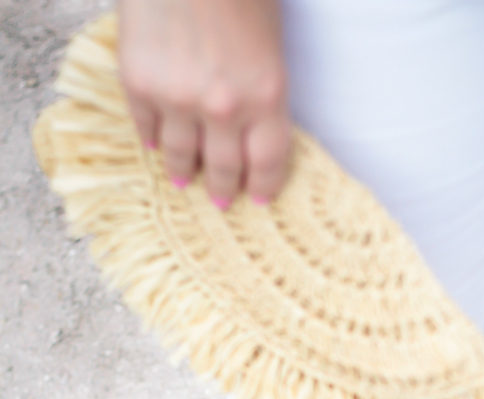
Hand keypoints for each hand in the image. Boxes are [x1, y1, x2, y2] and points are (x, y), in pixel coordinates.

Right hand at [118, 0, 289, 206]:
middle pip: (224, 169)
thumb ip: (261, 84)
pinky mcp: (139, 84)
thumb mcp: (268, 37)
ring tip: (183, 180)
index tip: (257, 199)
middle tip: (220, 201)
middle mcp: (223, 109)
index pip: (267, 163)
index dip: (263, 186)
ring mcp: (177, 99)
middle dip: (223, 190)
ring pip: (181, 155)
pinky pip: (145, 126)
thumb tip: (252, 121)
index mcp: (265, 95)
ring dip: (183, 171)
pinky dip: (151, 138)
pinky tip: (154, 144)